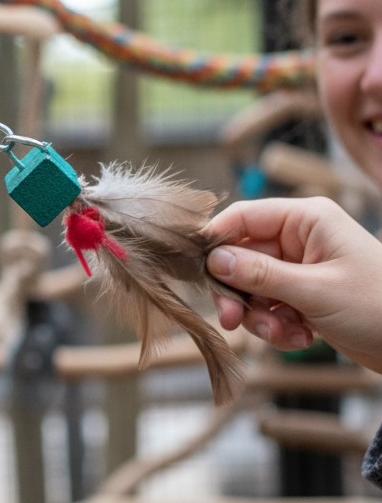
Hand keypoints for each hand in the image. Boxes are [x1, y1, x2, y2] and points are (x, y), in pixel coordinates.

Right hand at [205, 197, 381, 372]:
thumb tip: (213, 260)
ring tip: (285, 335)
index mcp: (306, 220)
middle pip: (240, 258)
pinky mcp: (302, 295)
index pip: (242, 218)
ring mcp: (300, 268)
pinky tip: (302, 339)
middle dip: (239, 293)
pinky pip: (269, 307)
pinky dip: (278, 327)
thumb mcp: (315, 291)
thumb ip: (260, 274)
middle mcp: (299, 239)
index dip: (215, 241)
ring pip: (251, 287)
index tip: (195, 270)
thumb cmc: (379, 307)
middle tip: (232, 320)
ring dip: (260, 316)